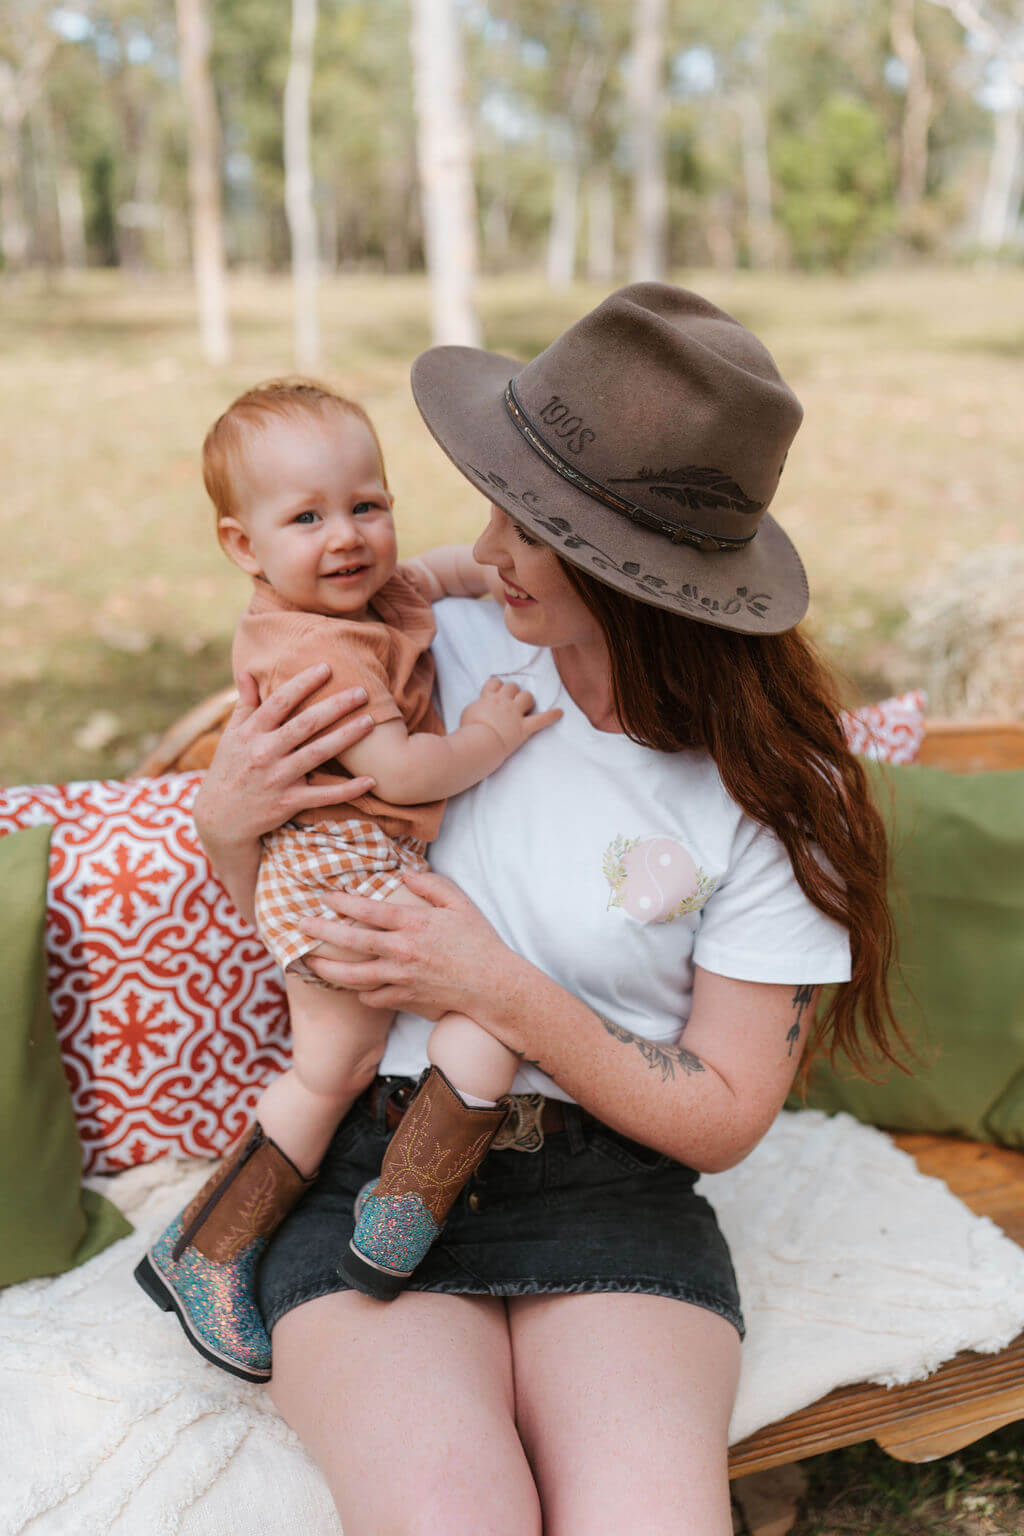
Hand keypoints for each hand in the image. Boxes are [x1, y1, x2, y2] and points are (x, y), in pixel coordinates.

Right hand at [193, 665, 376, 847]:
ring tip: (370, 722)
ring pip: (317, 754)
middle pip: (305, 724)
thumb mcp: (231, 736)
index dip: (303, 683)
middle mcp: (264, 753)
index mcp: (251, 733)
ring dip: (346, 737)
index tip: (326, 668)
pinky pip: (323, 795)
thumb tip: (247, 671)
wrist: (220, 818)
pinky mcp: (288, 803)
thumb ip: (244, 704)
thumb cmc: (229, 769)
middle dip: (335, 706)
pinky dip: (348, 790)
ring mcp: (277, 779)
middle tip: (362, 691)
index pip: (280, 702)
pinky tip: (371, 779)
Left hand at [303, 868, 527, 1041]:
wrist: (494, 986)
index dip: (343, 903)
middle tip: (301, 925)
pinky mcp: (406, 999)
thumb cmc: (479, 941)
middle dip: (322, 932)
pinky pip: (372, 997)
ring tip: (308, 962)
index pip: (370, 911)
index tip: (324, 896)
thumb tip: (404, 872)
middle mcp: (403, 951)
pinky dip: (359, 992)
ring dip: (327, 969)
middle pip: (352, 943)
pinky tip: (350, 986)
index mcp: (414, 924)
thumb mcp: (459, 904)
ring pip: (354, 975)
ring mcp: (402, 978)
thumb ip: (431, 884)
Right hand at [459, 677, 560, 756]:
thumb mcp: (467, 712)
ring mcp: (515, 714)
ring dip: (527, 700)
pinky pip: (542, 720)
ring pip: (527, 696)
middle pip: (513, 686)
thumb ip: (477, 705)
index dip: (497, 686)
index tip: (496, 693)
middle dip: (513, 692)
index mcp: (488, 698)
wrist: (479, 743)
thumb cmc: (469, 730)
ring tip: (525, 707)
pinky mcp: (524, 728)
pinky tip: (560, 712)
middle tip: (510, 702)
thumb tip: (480, 705)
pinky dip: (552, 716)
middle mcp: (503, 702)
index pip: (495, 682)